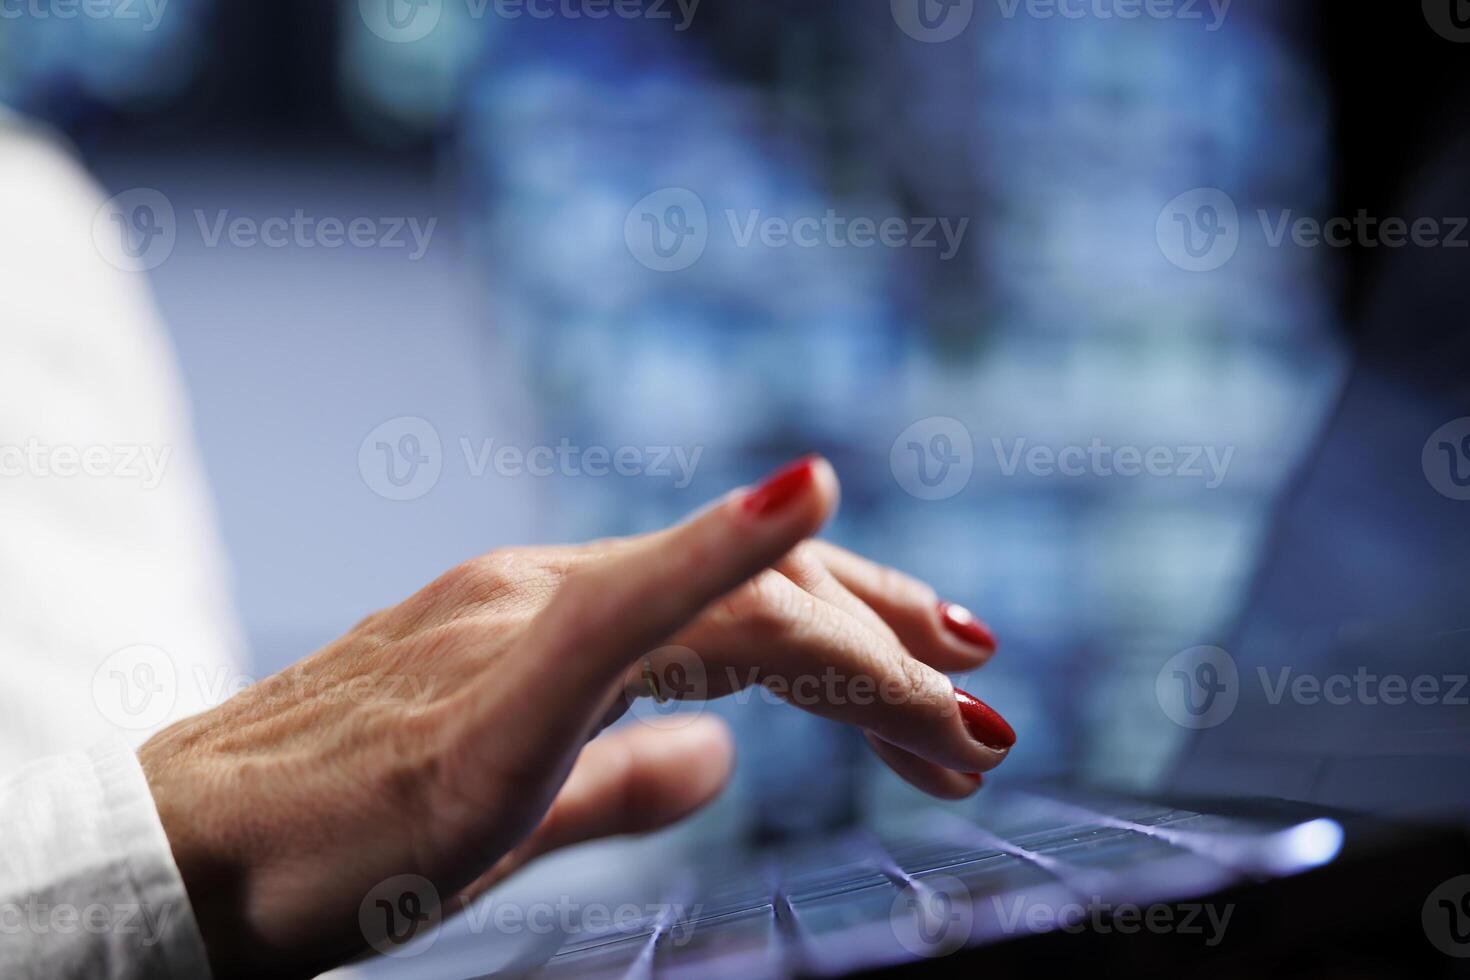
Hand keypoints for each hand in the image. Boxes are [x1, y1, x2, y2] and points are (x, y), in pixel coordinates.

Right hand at [138, 457, 1013, 977]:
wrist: (190, 861)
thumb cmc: (335, 837)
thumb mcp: (518, 804)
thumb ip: (621, 774)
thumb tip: (719, 766)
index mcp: (551, 615)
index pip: (739, 604)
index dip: (855, 633)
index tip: (941, 684)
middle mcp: (545, 587)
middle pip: (764, 595)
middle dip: (888, 641)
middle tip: (984, 702)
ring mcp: (519, 613)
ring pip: (738, 612)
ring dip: (866, 659)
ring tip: (962, 722)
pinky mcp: (494, 669)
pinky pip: (633, 597)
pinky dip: (726, 546)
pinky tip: (808, 494)